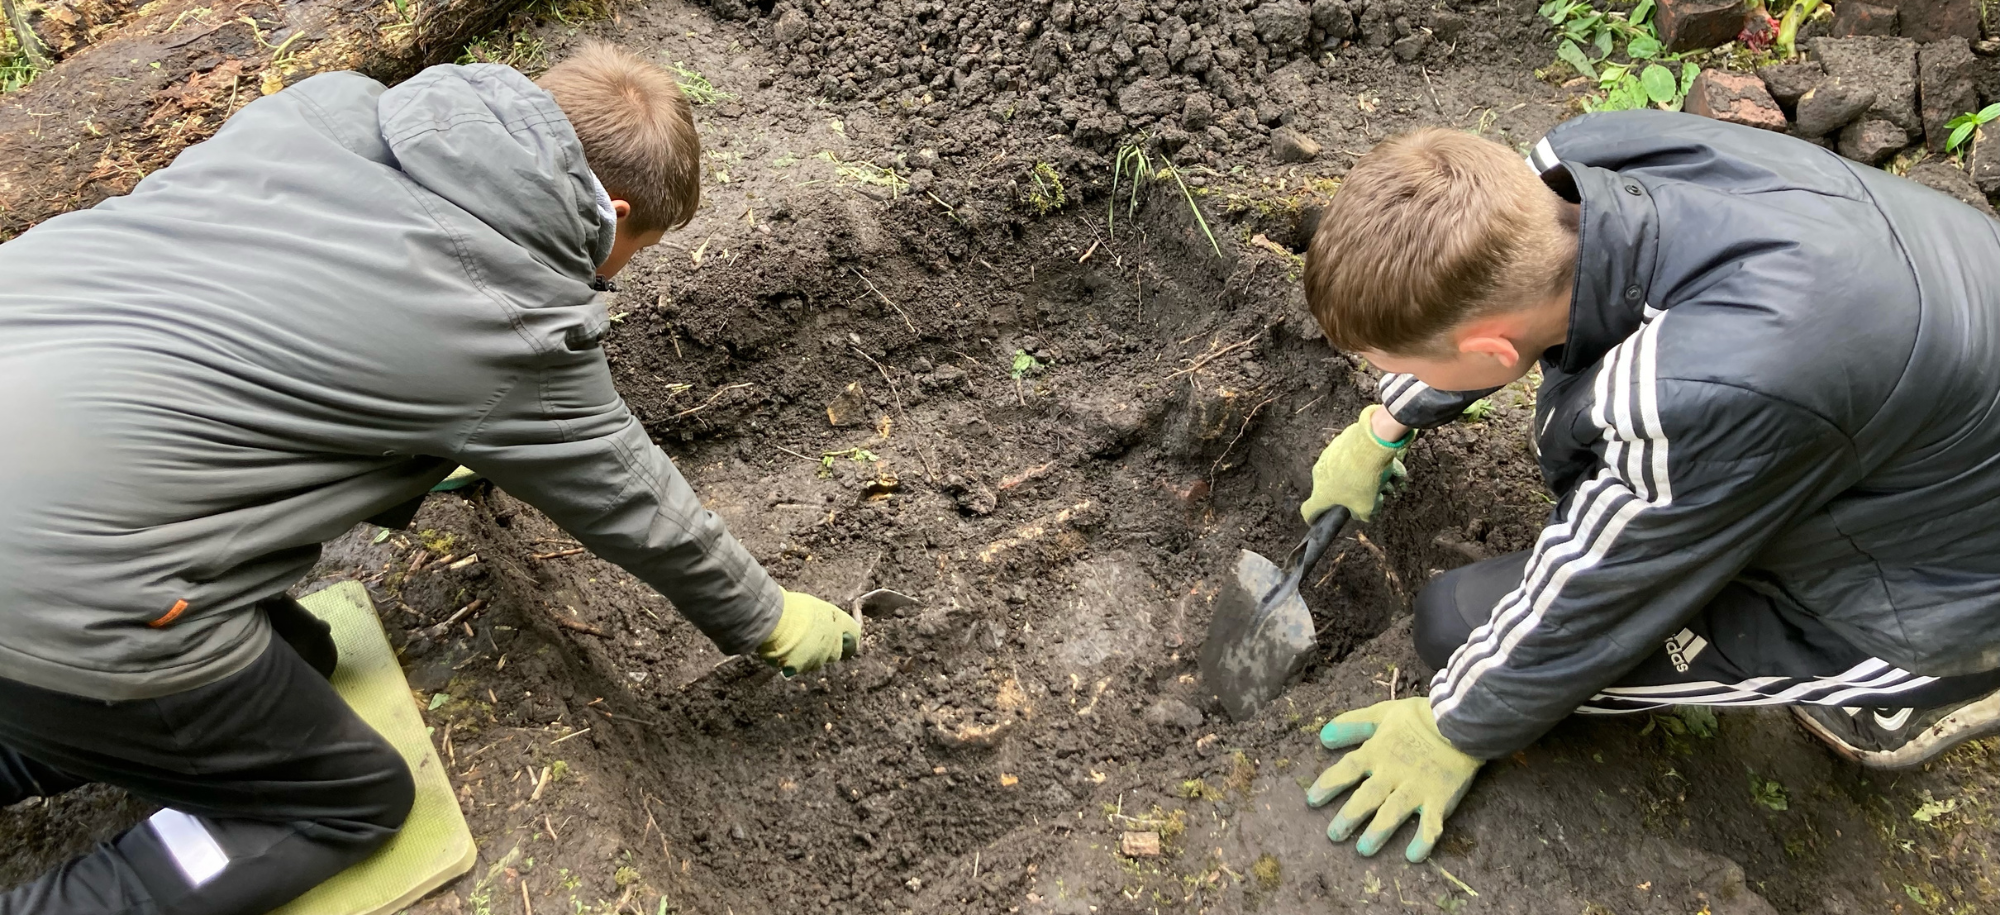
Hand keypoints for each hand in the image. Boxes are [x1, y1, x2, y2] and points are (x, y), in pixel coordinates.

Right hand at [755, 591, 860, 675]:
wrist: (772, 619)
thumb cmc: (790, 607)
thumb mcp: (814, 607)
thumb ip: (824, 620)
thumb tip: (823, 626)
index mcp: (838, 622)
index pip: (855, 635)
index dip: (850, 640)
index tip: (846, 642)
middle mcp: (832, 641)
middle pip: (836, 653)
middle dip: (827, 650)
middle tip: (812, 641)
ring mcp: (819, 656)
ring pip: (817, 662)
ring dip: (810, 656)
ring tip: (794, 643)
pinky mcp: (803, 667)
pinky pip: (802, 667)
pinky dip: (795, 663)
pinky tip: (785, 651)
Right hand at [1300, 405, 1410, 523]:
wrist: (1369, 442)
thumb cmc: (1363, 479)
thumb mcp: (1367, 506)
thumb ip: (1362, 514)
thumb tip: (1361, 514)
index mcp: (1322, 494)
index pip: (1309, 510)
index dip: (1313, 518)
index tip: (1317, 522)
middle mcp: (1319, 475)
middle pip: (1336, 490)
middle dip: (1356, 494)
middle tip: (1375, 495)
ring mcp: (1328, 457)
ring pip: (1349, 473)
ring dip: (1367, 479)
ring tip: (1390, 480)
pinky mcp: (1339, 443)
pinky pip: (1356, 458)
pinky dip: (1369, 463)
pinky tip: (1389, 464)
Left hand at [1306, 697, 1481, 862]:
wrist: (1461, 721)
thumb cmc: (1421, 716)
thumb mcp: (1382, 713)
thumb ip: (1353, 724)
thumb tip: (1323, 737)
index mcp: (1378, 752)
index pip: (1347, 769)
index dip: (1328, 785)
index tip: (1312, 801)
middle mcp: (1393, 773)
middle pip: (1365, 798)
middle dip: (1348, 817)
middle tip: (1333, 835)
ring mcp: (1417, 788)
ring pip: (1392, 814)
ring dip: (1377, 833)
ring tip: (1363, 849)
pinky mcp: (1440, 799)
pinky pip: (1431, 825)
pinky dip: (1423, 841)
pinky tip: (1413, 856)